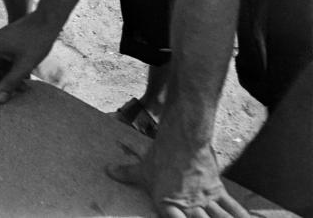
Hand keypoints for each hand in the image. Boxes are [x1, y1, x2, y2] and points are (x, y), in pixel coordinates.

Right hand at [0, 13, 58, 102]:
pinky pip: (5, 61)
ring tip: (23, 89)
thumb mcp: (24, 65)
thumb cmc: (37, 40)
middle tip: (13, 95)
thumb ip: (10, 82)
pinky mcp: (9, 44)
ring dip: (7, 79)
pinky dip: (12, 71)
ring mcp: (1, 43)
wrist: (48, 20)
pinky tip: (25, 79)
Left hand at [107, 132, 249, 217]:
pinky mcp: (217, 190)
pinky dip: (241, 216)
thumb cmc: (160, 155)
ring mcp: (204, 199)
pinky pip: (232, 208)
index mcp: (167, 205)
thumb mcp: (142, 168)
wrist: (182, 140)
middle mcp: (188, 207)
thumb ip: (127, 174)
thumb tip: (108, 171)